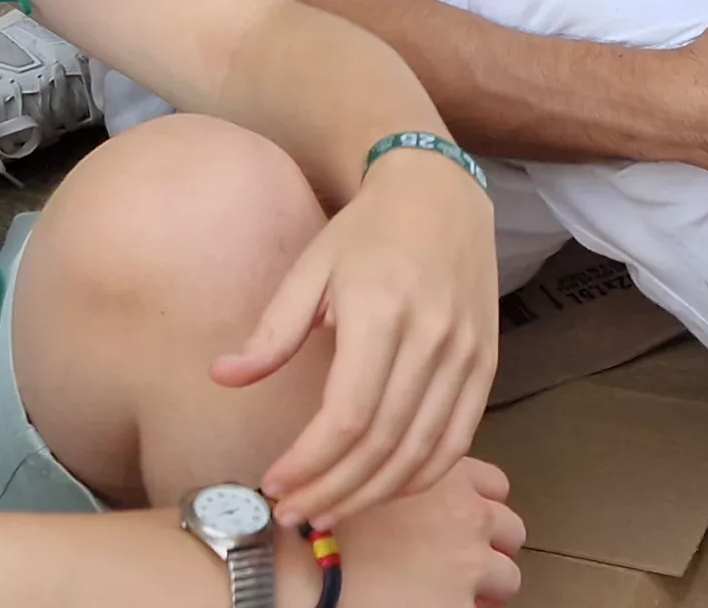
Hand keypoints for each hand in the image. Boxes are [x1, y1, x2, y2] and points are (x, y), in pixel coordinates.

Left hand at [220, 147, 501, 530]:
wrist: (440, 193)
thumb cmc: (366, 232)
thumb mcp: (310, 270)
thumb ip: (272, 331)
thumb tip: (223, 378)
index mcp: (379, 312)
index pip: (346, 415)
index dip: (309, 463)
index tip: (274, 484)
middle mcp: (430, 338)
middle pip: (381, 443)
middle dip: (333, 490)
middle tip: (294, 514)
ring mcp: (465, 354)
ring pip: (421, 451)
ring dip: (373, 494)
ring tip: (331, 512)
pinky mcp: (485, 363)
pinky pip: (458, 438)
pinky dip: (422, 475)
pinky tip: (384, 489)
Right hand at [325, 458, 524, 607]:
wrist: (304, 574)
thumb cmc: (315, 530)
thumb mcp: (361, 479)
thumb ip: (396, 477)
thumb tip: (396, 490)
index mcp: (445, 476)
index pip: (494, 486)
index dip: (476, 506)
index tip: (455, 521)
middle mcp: (467, 514)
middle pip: (509, 529)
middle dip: (487, 545)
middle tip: (455, 561)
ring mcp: (470, 563)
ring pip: (506, 576)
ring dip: (484, 584)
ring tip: (449, 592)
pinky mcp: (460, 606)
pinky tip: (436, 607)